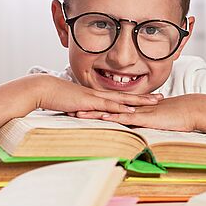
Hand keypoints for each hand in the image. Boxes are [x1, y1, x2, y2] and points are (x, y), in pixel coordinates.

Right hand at [34, 74, 162, 114]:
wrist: (43, 89)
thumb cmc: (55, 98)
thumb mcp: (73, 106)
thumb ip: (83, 110)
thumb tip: (87, 116)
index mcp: (97, 96)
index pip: (120, 97)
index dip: (135, 97)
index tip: (149, 98)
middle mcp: (99, 95)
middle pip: (127, 96)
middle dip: (145, 97)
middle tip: (162, 97)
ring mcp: (95, 97)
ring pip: (122, 99)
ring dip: (139, 101)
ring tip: (154, 102)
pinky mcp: (89, 102)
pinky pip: (108, 105)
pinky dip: (121, 108)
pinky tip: (132, 110)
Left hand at [73, 94, 200, 131]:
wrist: (191, 111)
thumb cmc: (177, 117)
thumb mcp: (156, 122)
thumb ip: (145, 124)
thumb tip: (135, 131)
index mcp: (134, 110)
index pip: (110, 109)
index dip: (95, 109)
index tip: (79, 109)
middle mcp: (134, 109)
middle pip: (106, 108)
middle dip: (88, 109)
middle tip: (69, 109)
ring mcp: (139, 112)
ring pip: (112, 112)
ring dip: (95, 113)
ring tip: (77, 114)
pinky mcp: (147, 118)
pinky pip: (128, 118)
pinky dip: (115, 118)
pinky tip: (103, 118)